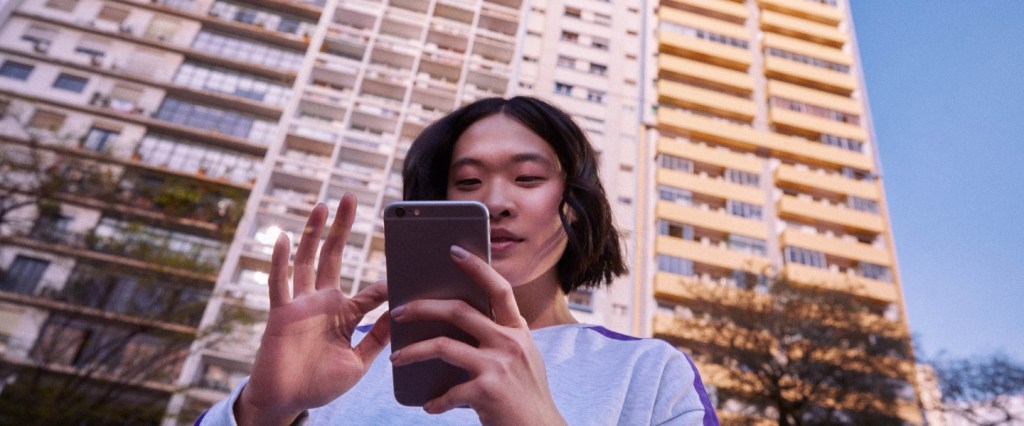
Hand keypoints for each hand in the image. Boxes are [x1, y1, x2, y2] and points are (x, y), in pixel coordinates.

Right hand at [235, 194, 390, 425]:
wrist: (285, 401)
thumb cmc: (319, 384)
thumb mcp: (358, 362)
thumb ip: (377, 337)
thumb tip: (404, 314)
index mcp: (344, 315)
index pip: (371, 291)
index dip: (387, 281)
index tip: (407, 260)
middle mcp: (322, 302)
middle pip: (333, 256)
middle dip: (341, 228)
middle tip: (351, 198)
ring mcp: (300, 305)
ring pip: (307, 261)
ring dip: (314, 233)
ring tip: (322, 205)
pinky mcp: (281, 313)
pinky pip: (279, 284)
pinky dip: (280, 261)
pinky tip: (283, 238)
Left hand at [389, 245, 565, 425]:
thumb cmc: (526, 397)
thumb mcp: (523, 359)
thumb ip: (500, 339)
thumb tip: (461, 325)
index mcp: (518, 331)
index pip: (498, 288)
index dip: (477, 267)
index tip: (454, 251)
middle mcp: (510, 342)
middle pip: (459, 310)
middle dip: (423, 307)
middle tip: (399, 312)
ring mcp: (498, 365)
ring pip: (443, 346)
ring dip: (413, 352)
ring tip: (396, 359)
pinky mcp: (487, 391)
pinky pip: (448, 392)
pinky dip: (435, 401)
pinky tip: (429, 406)